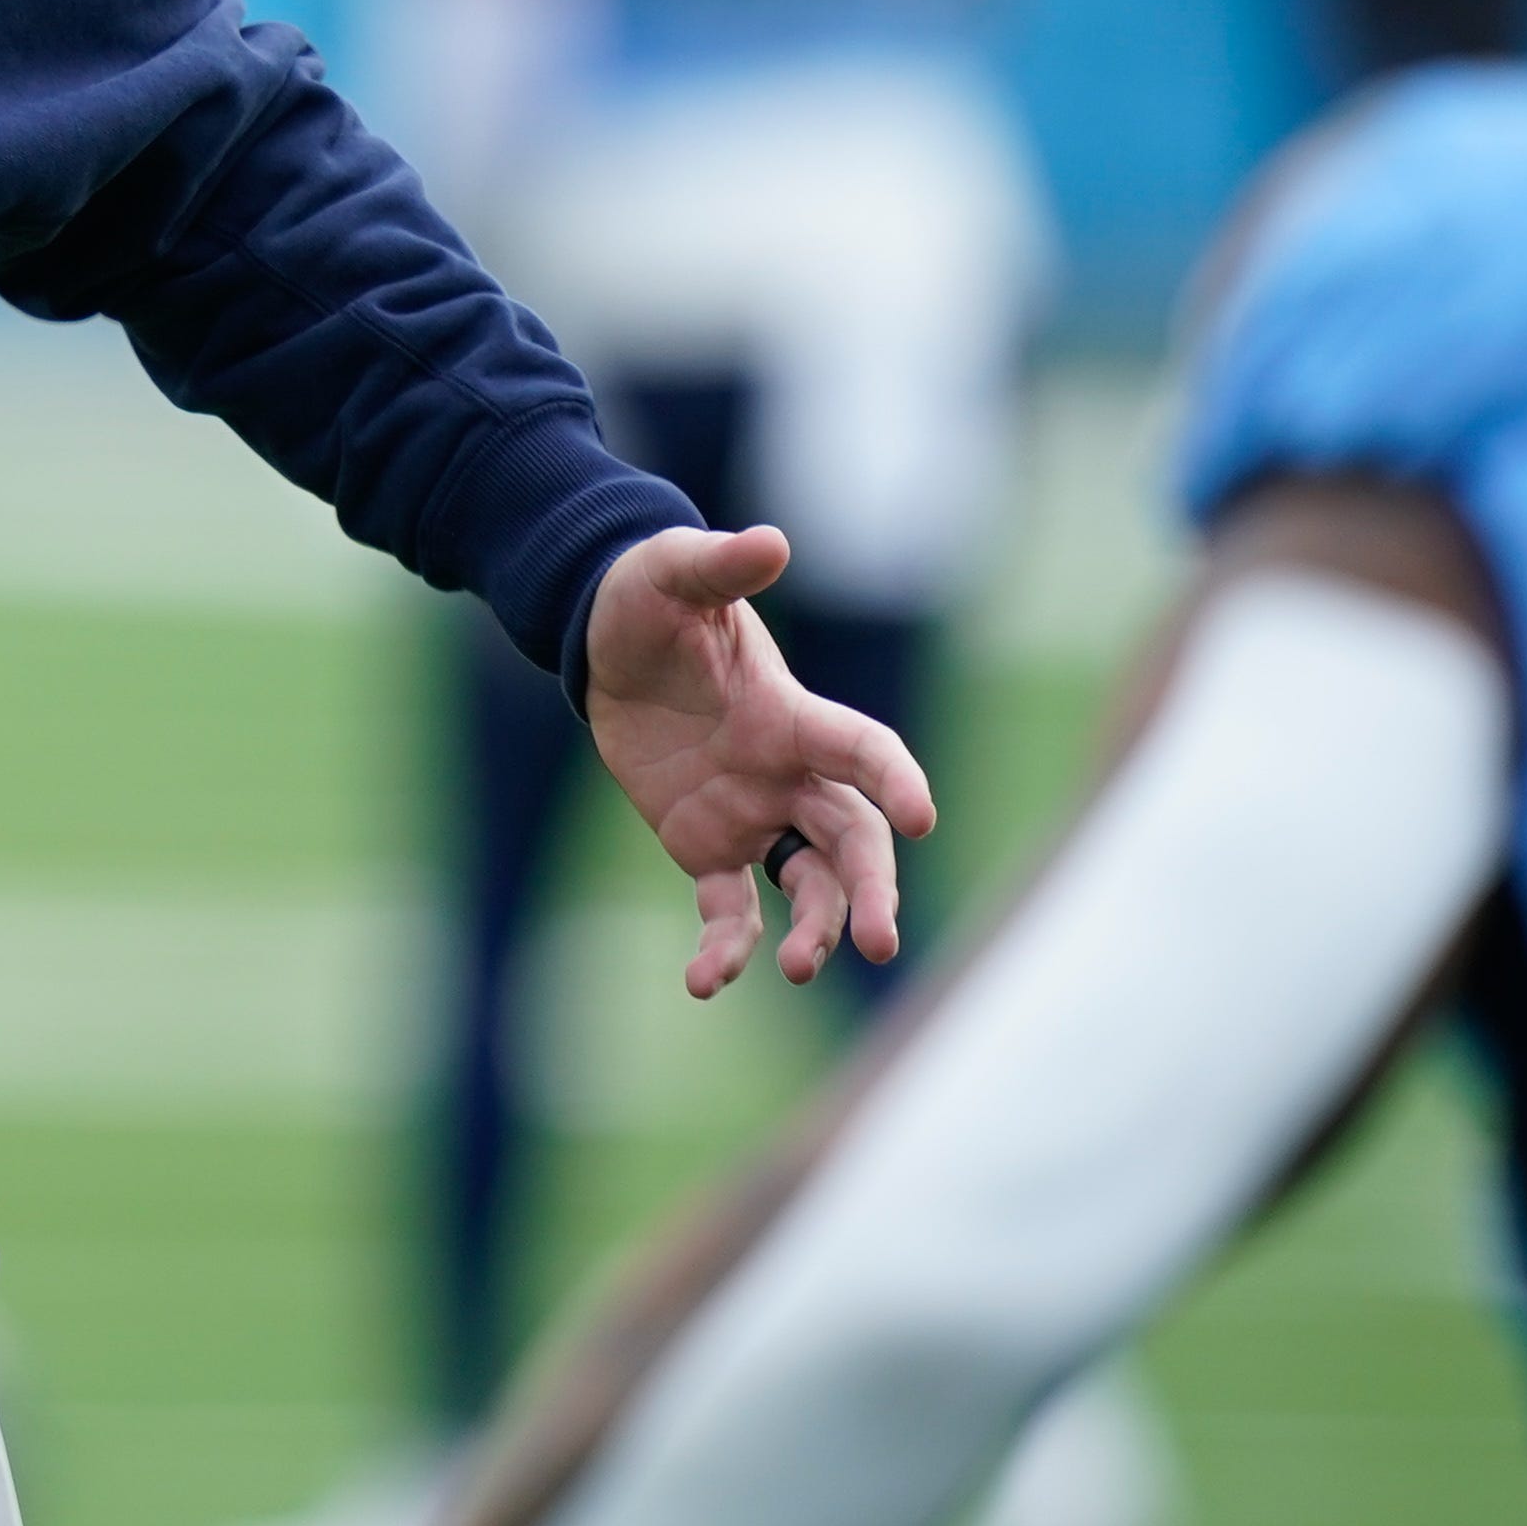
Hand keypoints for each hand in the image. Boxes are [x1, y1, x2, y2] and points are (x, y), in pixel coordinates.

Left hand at [579, 525, 937, 997]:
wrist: (604, 642)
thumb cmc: (648, 598)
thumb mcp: (672, 574)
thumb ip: (720, 565)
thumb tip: (772, 541)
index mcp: (791, 714)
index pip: (862, 750)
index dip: (895, 779)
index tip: (923, 816)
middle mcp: (787, 773)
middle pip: (854, 839)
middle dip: (873, 890)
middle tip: (882, 944)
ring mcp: (753, 813)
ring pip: (808, 883)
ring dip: (816, 929)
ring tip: (797, 969)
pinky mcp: (707, 846)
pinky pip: (730, 909)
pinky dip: (727, 948)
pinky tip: (705, 984)